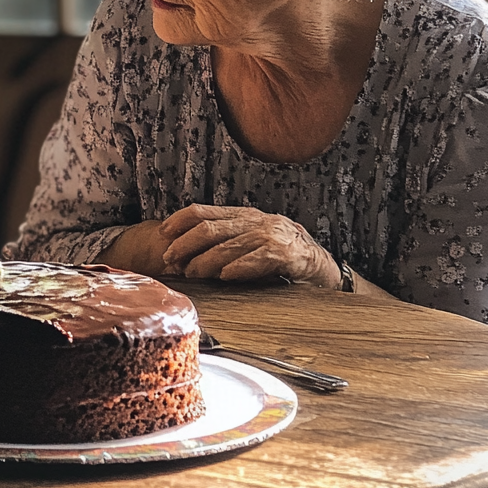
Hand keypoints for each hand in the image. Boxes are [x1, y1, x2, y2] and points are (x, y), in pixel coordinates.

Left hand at [156, 204, 341, 287]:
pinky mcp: (288, 254)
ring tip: (191, 272)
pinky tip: (225, 276)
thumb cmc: (282, 261)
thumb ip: (223, 246)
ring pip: (229, 244)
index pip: (202, 211)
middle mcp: (255, 221)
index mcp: (243, 216)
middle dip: (185, 244)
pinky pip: (258, 258)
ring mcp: (272, 235)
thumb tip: (184, 259)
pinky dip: (239, 267)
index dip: (178, 221)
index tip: (161, 234)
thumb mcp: (249, 245)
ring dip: (206, 260)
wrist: (325, 271)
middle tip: (170, 260)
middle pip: (210, 228)